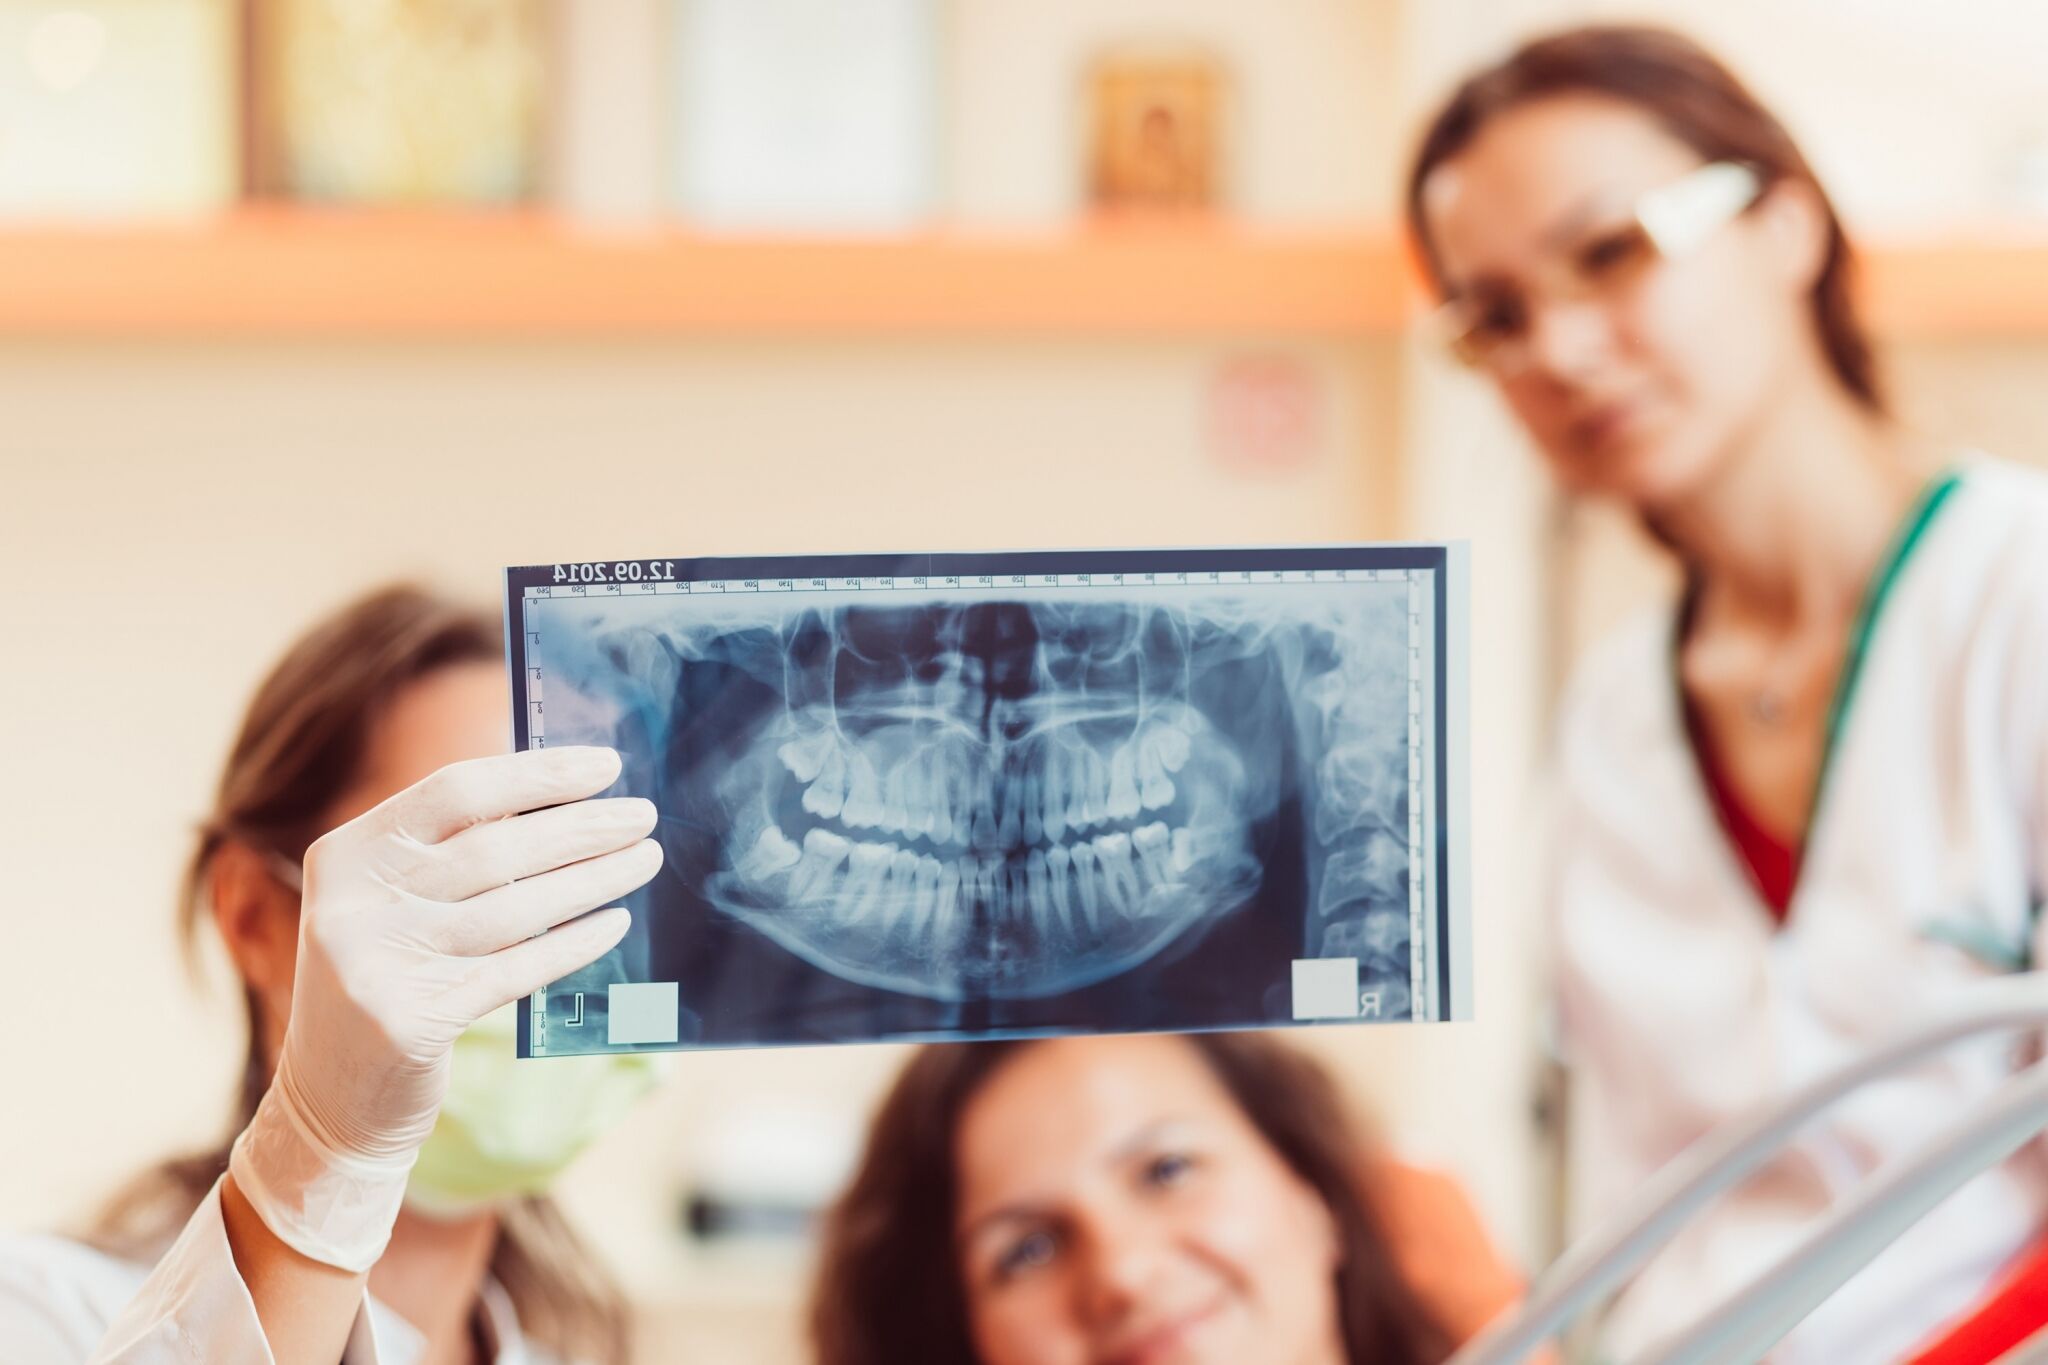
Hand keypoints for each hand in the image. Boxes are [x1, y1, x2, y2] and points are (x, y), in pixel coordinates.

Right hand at [229, 745, 660, 1270]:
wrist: (330, 1100)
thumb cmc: (388, 979)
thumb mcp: (393, 904)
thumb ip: (452, 854)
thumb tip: (564, 801)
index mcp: (347, 854)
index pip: (456, 791)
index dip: (538, 774)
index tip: (607, 766)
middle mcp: (353, 904)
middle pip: (495, 847)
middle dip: (581, 827)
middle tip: (644, 817)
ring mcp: (375, 965)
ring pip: (514, 909)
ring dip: (593, 879)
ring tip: (645, 859)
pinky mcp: (409, 1023)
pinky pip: (515, 970)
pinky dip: (573, 944)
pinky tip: (616, 923)